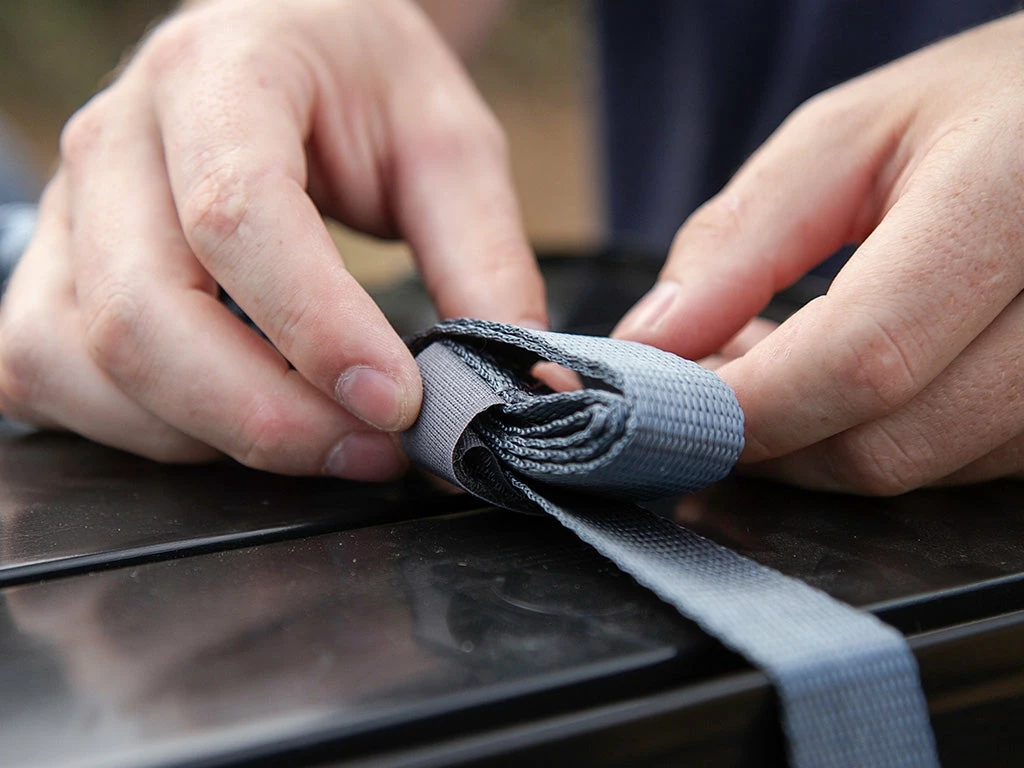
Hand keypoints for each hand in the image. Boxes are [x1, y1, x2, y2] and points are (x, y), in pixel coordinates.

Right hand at [0, 0, 544, 479]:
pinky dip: (140, 428)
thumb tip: (522, 381)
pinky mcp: (54, 269)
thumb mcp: (448, 145)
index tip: (397, 401)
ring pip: (82, 359)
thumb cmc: (363, 86)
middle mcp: (116, 139)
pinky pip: (49, 372)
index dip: (316, 328)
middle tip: (371, 450)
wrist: (287, 45)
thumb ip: (485, 258)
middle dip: (265, 415)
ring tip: (317, 438)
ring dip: (206, 434)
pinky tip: (229, 422)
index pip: (237, 212)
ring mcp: (67, 210)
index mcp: (221, 75)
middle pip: (144, 312)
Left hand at [615, 13, 1023, 494]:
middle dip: (772, 435)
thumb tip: (652, 342)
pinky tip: (848, 381)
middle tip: (710, 381)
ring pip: (922, 470)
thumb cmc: (974, 113)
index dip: (750, 403)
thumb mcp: (844, 140)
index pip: (863, 354)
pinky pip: (961, 467)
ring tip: (780, 360)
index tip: (674, 402)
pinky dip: (879, 438)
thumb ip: (740, 240)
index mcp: (1012, 198)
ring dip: (820, 440)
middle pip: (889, 442)